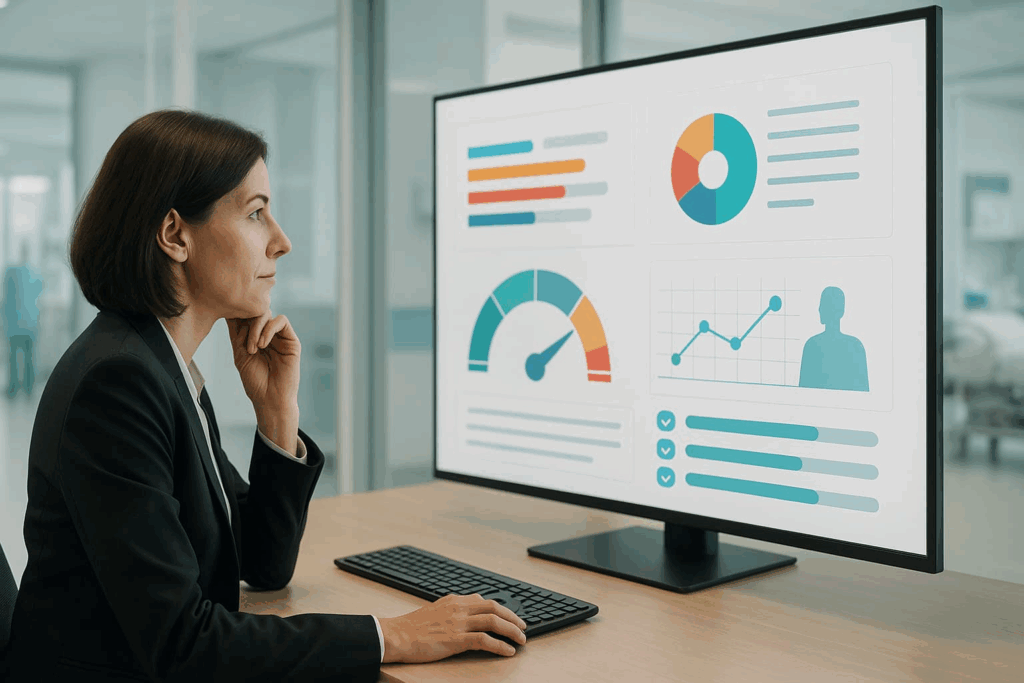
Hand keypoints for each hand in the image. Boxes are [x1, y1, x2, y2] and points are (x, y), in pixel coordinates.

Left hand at [226, 310, 300, 411]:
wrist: (270, 399)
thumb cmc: (255, 381)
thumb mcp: (240, 354)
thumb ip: (238, 334)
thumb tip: (231, 312)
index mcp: (254, 338)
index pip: (246, 317)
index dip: (237, 315)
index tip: (228, 320)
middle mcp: (267, 335)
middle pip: (255, 312)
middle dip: (246, 322)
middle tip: (243, 342)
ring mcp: (280, 337)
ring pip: (267, 314)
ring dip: (256, 328)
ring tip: (253, 348)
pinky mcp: (292, 340)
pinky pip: (281, 321)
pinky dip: (268, 329)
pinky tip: (262, 345)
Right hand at [377, 594, 527, 662]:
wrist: (397, 635)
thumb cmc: (412, 627)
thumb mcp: (435, 610)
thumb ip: (452, 610)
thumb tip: (467, 612)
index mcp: (454, 601)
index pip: (484, 600)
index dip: (501, 609)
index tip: (509, 616)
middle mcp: (459, 608)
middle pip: (494, 607)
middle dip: (512, 617)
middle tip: (522, 627)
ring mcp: (458, 623)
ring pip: (494, 621)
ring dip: (512, 631)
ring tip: (521, 640)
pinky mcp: (456, 639)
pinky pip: (485, 640)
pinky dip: (500, 646)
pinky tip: (508, 651)